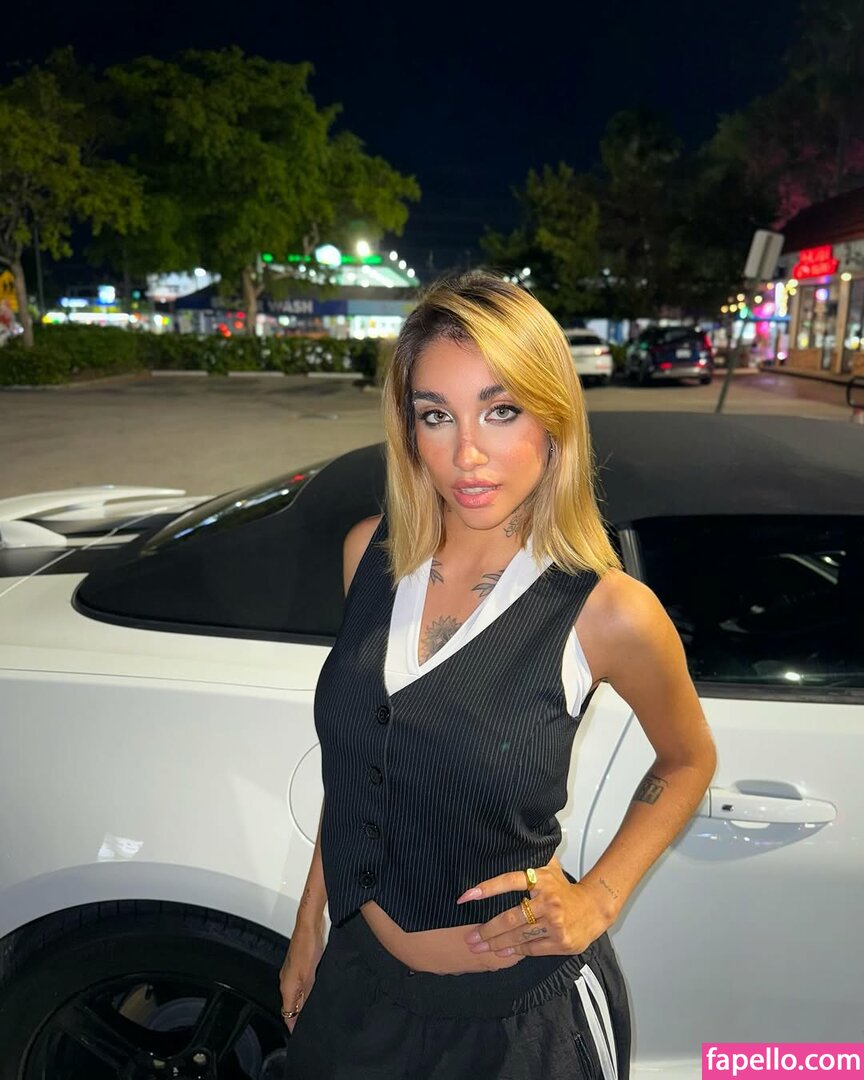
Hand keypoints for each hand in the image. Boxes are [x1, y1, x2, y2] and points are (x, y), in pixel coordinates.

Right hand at [278, 923, 323, 1032]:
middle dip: (300, 1016)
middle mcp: (286, 981)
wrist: (308, 925)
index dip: (295, 1027)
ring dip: (304, 1002)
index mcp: (287, 987)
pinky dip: (307, 990)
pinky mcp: (298, 964)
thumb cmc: (307, 947)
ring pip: (296, 994)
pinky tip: (317, 989)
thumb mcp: (310, 977)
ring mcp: (291, 972)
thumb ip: (308, 996)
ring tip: (316, 1008)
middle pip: (291, 1006)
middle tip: (313, 1023)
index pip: (288, 1014)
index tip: (302, 1035)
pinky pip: (301, 984)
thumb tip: (308, 1012)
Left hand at [456, 856, 611, 957]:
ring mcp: (555, 923)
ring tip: (479, 947)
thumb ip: (531, 859)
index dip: (487, 888)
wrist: (595, 908)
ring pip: (519, 935)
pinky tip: (501, 951)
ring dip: (496, 943)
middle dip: (487, 930)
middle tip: (469, 937)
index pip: (510, 881)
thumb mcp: (550, 868)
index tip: (466, 896)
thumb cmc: (565, 889)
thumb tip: (514, 839)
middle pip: (511, 917)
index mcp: (542, 879)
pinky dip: (514, 950)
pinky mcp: (561, 942)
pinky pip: (532, 948)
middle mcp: (548, 901)